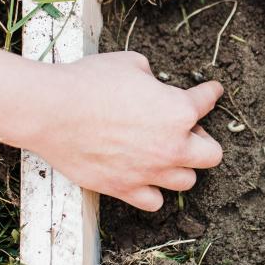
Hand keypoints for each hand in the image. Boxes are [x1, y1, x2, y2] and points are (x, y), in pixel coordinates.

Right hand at [31, 52, 223, 210]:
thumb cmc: (89, 81)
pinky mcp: (125, 189)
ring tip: (164, 155)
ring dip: (180, 167)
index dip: (210, 94)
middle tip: (186, 131)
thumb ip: (151, 76)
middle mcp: (172, 146)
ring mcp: (150, 172)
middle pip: (211, 155)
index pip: (207, 101)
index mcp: (179, 110)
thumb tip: (152, 83)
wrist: (53, 111)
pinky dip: (153, 191)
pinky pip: (154, 201)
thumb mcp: (130, 63)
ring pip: (187, 182)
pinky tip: (144, 178)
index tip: (211, 92)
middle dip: (202, 140)